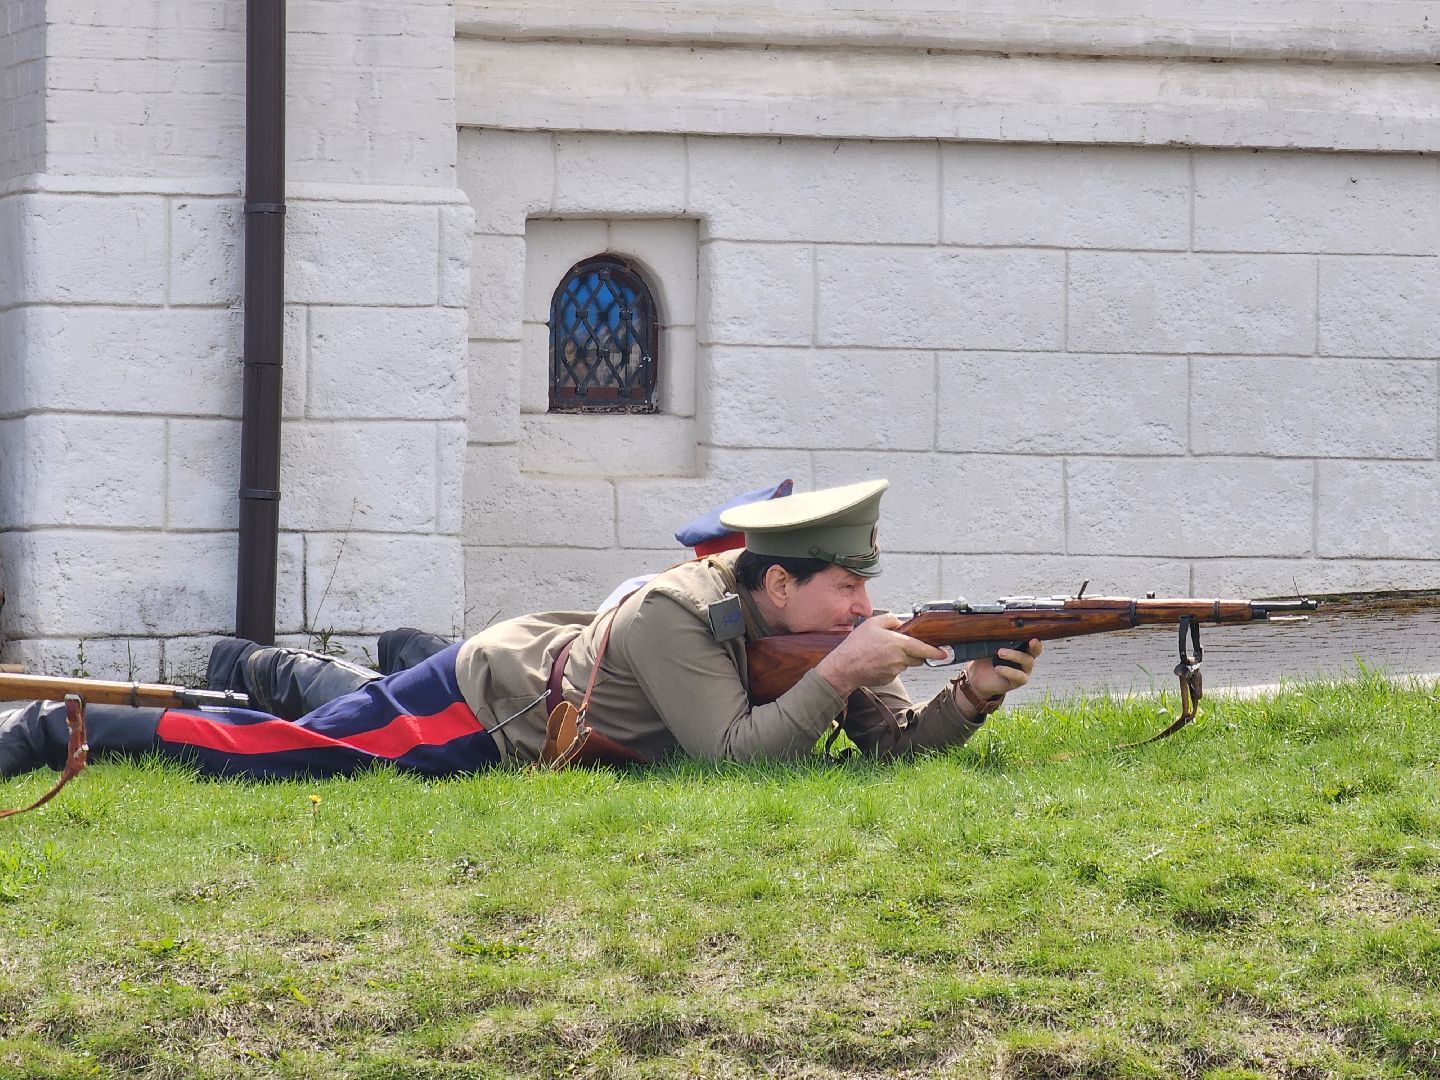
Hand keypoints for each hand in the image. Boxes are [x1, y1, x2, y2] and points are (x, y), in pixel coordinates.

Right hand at [814, 613, 947, 695]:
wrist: (843, 668)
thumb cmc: (856, 646)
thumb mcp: (872, 623)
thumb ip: (890, 619)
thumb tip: (900, 622)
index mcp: (898, 644)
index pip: (923, 649)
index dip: (935, 652)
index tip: (943, 653)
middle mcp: (899, 659)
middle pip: (916, 658)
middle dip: (913, 652)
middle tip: (898, 646)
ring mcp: (894, 671)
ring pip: (904, 664)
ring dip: (899, 658)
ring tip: (880, 652)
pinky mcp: (888, 679)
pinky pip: (894, 671)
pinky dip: (889, 666)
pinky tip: (876, 661)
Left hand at [964, 639, 1042, 699]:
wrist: (977, 676)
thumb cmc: (986, 658)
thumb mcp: (990, 646)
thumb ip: (998, 639)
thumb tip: (997, 629)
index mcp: (1021, 648)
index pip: (1032, 641)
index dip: (1035, 638)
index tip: (1034, 635)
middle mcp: (1025, 659)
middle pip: (1035, 651)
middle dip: (1035, 646)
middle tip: (1031, 641)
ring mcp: (1023, 671)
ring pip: (1028, 661)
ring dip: (1015, 655)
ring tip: (1000, 652)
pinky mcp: (1018, 682)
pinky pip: (1019, 676)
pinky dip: (1008, 671)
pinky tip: (998, 668)